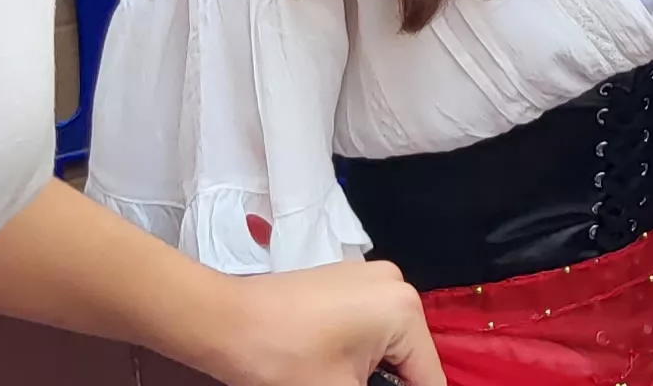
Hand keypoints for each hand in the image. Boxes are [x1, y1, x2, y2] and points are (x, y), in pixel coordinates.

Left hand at [187, 258, 444, 385]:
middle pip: (410, 358)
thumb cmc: (282, 360)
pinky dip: (360, 353)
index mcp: (403, 309)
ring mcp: (367, 277)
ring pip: (389, 343)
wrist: (222, 322)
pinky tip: (334, 370)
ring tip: (340, 381)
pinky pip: (368, 325)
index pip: (430, 377)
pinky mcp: (343, 281)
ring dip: (375, 373)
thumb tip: (383, 385)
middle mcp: (395, 283)